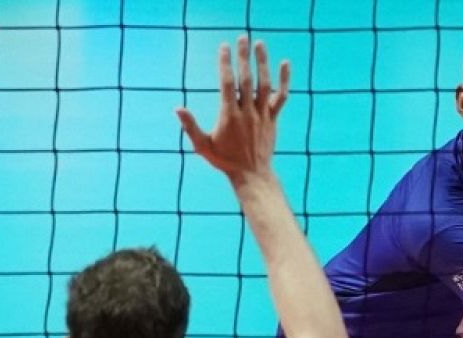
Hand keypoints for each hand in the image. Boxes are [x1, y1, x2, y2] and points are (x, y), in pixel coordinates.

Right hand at [177, 36, 290, 185]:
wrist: (252, 175)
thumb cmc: (224, 161)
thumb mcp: (203, 146)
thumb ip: (191, 126)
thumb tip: (178, 108)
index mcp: (229, 116)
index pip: (227, 84)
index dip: (225, 64)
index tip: (223, 47)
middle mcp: (247, 113)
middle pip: (246, 79)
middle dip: (243, 57)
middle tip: (241, 37)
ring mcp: (262, 115)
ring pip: (265, 85)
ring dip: (262, 63)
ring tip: (259, 43)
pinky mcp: (272, 119)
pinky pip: (281, 97)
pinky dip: (284, 81)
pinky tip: (285, 63)